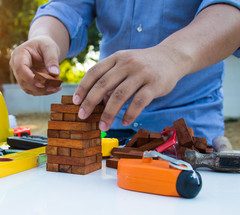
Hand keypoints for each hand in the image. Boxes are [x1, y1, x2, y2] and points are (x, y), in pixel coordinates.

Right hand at [9, 36, 61, 95]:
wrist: (43, 48)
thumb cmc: (45, 45)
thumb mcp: (50, 47)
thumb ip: (52, 59)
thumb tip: (55, 73)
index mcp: (19, 54)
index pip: (20, 69)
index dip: (30, 78)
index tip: (43, 83)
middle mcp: (16, 65)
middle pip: (23, 81)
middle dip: (40, 86)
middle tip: (56, 86)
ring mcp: (20, 75)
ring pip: (28, 88)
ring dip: (43, 91)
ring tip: (57, 87)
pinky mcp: (26, 81)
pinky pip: (33, 90)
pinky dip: (44, 91)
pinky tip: (55, 88)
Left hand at [73, 45, 189, 130]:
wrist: (172, 57)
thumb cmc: (143, 64)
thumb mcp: (125, 64)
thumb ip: (110, 79)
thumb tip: (96, 102)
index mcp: (116, 58)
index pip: (94, 72)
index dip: (83, 87)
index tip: (75, 102)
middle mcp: (127, 63)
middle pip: (103, 84)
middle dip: (90, 102)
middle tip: (82, 116)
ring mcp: (141, 73)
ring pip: (119, 95)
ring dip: (109, 113)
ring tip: (102, 126)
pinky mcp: (155, 84)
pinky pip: (139, 102)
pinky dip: (130, 114)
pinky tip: (124, 122)